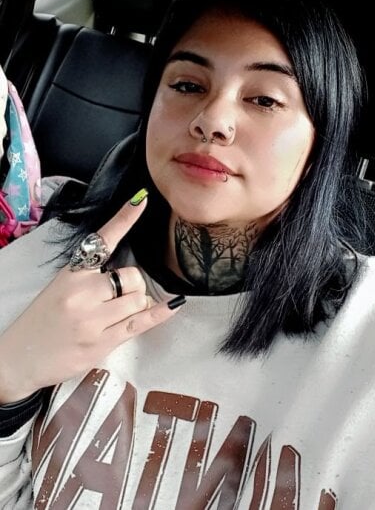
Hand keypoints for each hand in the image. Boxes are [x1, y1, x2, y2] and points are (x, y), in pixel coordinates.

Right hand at [0, 193, 183, 402]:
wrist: (18, 358)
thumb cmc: (42, 322)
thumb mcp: (59, 288)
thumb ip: (89, 277)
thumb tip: (128, 274)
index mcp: (72, 273)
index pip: (103, 240)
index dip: (125, 218)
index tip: (141, 199)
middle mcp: (82, 292)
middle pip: (132, 277)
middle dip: (133, 287)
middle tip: (117, 301)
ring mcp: (92, 318)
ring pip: (138, 299)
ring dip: (136, 306)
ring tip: (115, 317)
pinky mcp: (102, 341)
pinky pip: (140, 322)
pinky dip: (159, 313)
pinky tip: (172, 306)